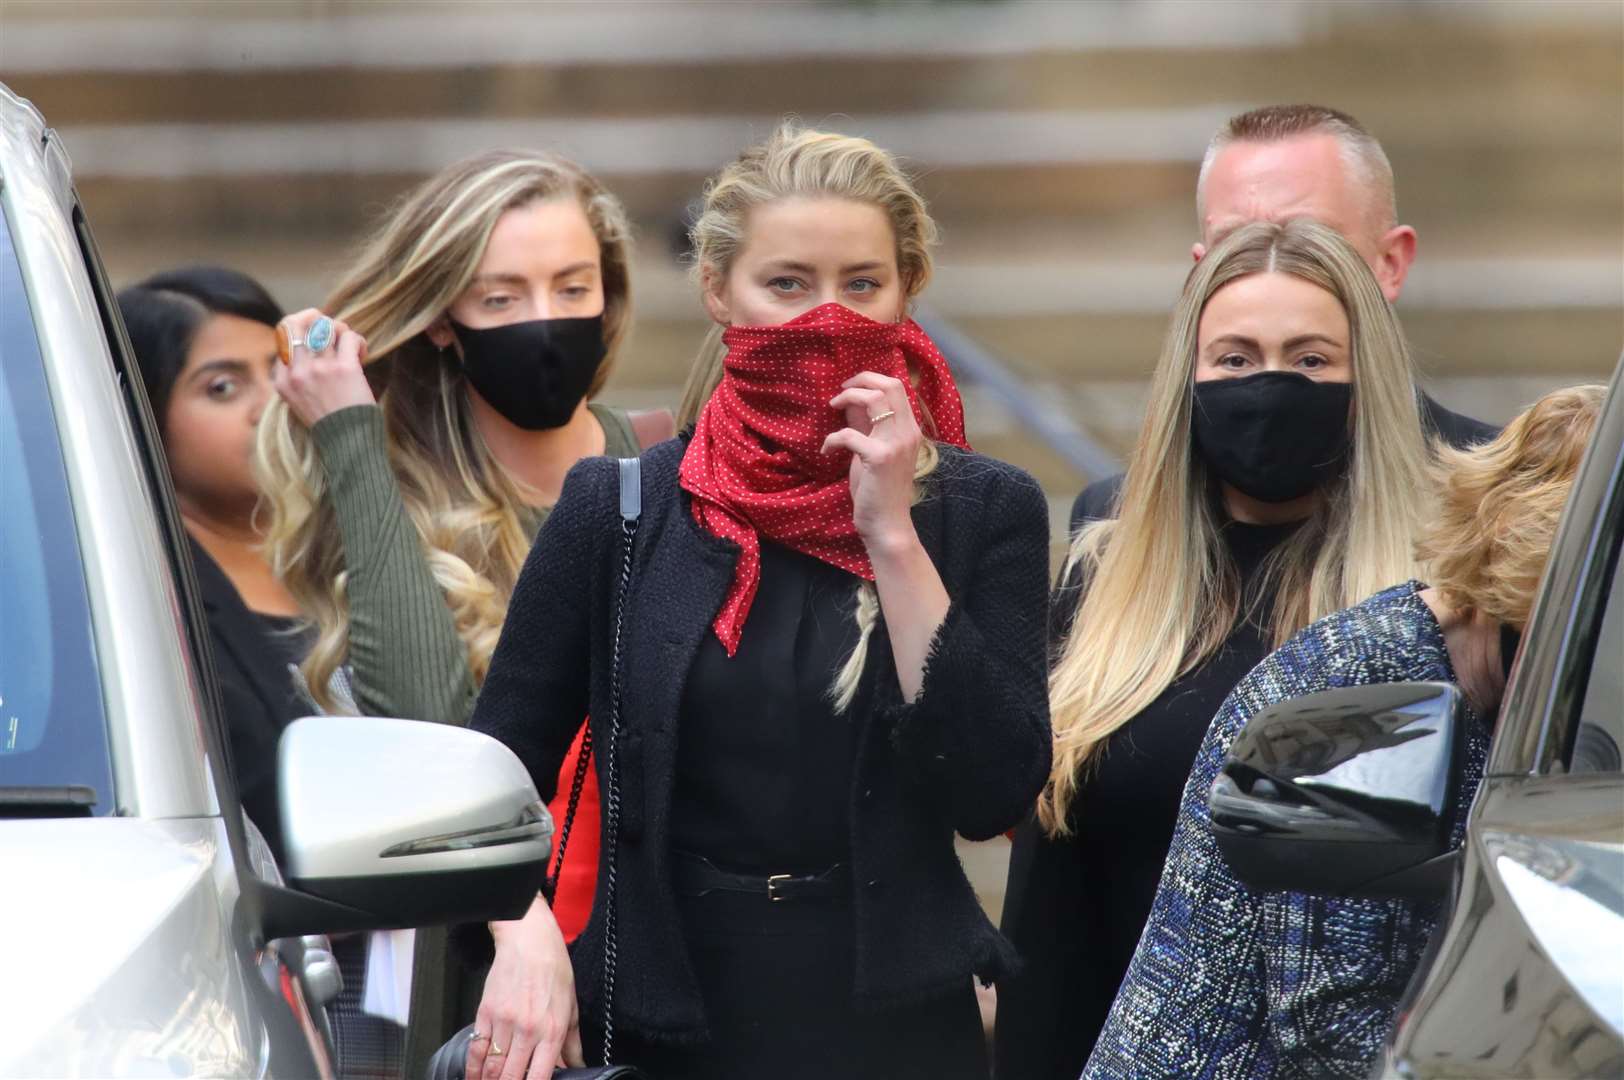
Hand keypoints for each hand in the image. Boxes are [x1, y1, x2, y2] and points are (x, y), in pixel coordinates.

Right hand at [271, 308, 374, 426]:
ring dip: (342, 330)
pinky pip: (349, 337)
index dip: (302, 328)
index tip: (318, 339)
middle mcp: (297, 372)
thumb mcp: (298, 402)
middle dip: (318, 317)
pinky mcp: (344, 369)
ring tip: (350, 345)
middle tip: (332, 329)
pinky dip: (358, 340)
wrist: (348, 443)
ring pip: (328, 327)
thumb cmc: (329, 422)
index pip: (282, 335)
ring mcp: (319, 369)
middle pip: (298, 322)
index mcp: (282, 380)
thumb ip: (297, 377)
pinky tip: (362, 353)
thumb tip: (308, 345)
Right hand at [467, 895, 583, 1079]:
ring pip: (492, 1068)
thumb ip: (573, 1042)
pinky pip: (476, 1050)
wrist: (529, 940)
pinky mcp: (485, 1014)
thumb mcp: (572, 1005)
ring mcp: (504, 1023)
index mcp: (552, 1030)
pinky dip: (472, 1069)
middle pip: (512, 1077)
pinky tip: (474, 1078)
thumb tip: (577, 1066)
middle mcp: (528, 1030)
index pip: (541, 1076)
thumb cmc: (553, 969)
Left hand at [823, 371, 923, 555]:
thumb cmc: (880, 490)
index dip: (872, 379)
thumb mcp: (875, 451)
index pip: (898, 386)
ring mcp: (896, 443)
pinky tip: (826, 450)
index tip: (851, 387)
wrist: (888, 524)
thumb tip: (850, 403)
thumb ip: (867, 427)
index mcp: (910, 429)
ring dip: (848, 398)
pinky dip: (832, 438)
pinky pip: (849, 434)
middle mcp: (908, 432)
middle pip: (890, 385)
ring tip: (833, 407)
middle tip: (840, 391)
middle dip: (861, 379)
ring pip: (874, 398)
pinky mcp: (880, 457)